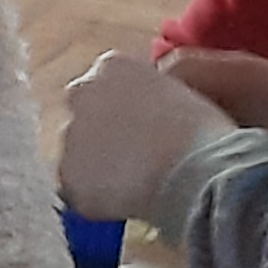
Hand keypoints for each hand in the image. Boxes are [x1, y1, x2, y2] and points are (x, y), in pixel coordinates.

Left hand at [57, 50, 223, 223]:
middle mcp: (81, 92)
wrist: (195, 168)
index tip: (140, 132)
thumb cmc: (200, 130)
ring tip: (134, 184)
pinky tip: (126, 202)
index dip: (120, 114)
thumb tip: (136, 118)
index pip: (102, 88)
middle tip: (131, 159)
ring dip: (96, 168)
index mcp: (111, 65)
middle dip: (99, 136)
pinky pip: (78, 190)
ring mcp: (70, 135)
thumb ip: (143, 97)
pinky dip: (95, 199)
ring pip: (77, 155)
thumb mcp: (173, 91)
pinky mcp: (67, 175)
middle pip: (82, 116)